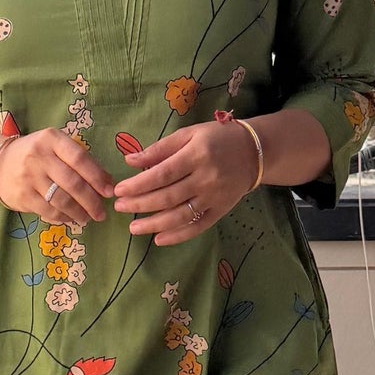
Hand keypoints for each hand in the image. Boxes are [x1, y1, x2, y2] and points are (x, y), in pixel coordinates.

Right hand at [0, 128, 114, 223]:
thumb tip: (107, 182)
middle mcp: (39, 156)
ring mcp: (29, 177)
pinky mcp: (22, 196)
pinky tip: (70, 219)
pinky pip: (48, 211)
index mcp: (52, 139)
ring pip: (62, 200)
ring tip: (88, 218)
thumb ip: (79, 160)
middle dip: (91, 201)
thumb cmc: (36, 155)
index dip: (97, 177)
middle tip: (101, 212)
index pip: (80, 158)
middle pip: (73, 183)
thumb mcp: (55, 147)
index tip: (109, 191)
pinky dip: (63, 218)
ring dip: (79, 212)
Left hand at [112, 120, 259, 245]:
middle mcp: (206, 178)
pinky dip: (178, 235)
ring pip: (180, 216)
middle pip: (168, 196)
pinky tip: (159, 239)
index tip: (119, 190)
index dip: (138, 184)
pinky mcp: (221, 211)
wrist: (255, 152)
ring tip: (133, 228)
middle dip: (140, 204)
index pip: (162, 174)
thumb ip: (160, 148)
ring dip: (154, 224)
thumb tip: (130, 161)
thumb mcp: (189, 134)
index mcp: (196, 155)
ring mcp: (214, 197)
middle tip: (119, 208)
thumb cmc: (217, 138)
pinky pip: (198, 227)